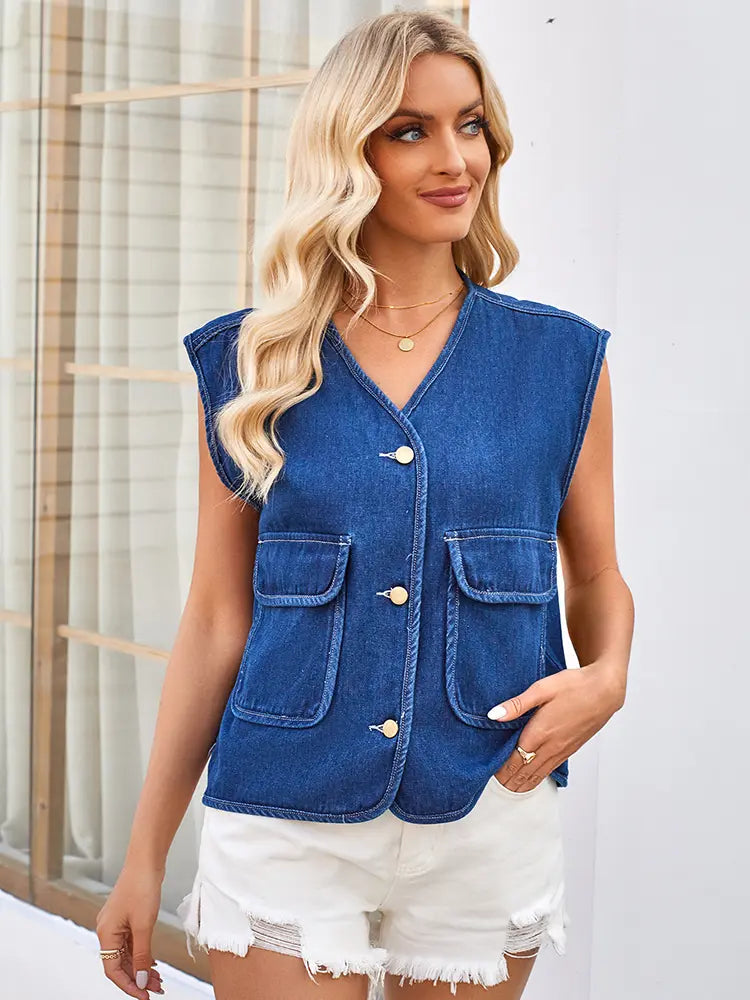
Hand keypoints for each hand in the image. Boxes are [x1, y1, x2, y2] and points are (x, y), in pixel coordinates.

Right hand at [96, 864, 164, 997]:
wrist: (146, 860)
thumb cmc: (142, 886)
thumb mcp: (144, 925)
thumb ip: (141, 954)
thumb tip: (140, 978)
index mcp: (106, 933)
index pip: (113, 970)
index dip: (128, 985)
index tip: (144, 996)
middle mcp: (107, 930)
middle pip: (120, 963)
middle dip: (137, 978)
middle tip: (156, 988)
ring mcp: (116, 924)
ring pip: (127, 954)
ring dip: (141, 967)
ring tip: (158, 979)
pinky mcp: (126, 917)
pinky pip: (131, 943)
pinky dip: (141, 954)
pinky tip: (153, 962)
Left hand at [489, 660, 625, 791]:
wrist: (604, 691)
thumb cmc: (574, 686)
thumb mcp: (541, 688)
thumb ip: (517, 704)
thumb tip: (494, 714)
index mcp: (540, 732)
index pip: (515, 759)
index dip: (502, 769)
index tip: (490, 773)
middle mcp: (551, 745)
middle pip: (526, 770)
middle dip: (510, 779)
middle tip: (496, 784)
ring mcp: (562, 749)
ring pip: (539, 773)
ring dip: (524, 781)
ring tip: (511, 788)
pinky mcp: (571, 749)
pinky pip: (552, 768)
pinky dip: (539, 776)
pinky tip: (535, 777)